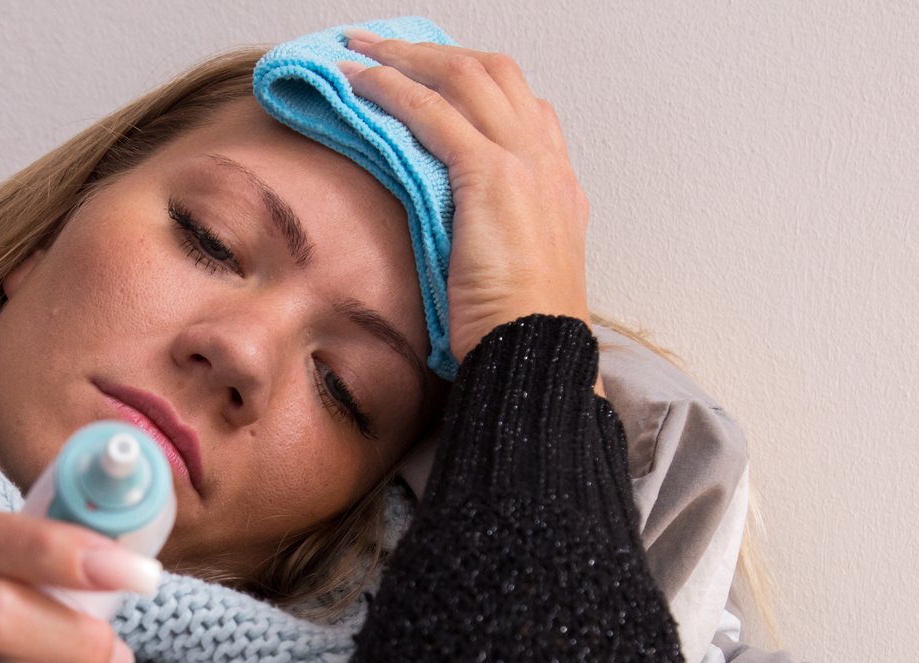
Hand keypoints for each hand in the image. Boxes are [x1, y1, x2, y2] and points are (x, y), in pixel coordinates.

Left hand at [340, 31, 590, 366]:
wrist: (533, 358)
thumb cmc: (515, 336)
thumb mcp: (510, 276)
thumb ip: (490, 241)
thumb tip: (450, 239)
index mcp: (558, 187)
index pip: (523, 109)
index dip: (474, 84)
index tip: (430, 80)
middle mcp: (547, 163)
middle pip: (495, 75)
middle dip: (435, 54)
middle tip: (384, 49)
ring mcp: (525, 164)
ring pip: (463, 78)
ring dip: (405, 57)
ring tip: (359, 52)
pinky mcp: (491, 177)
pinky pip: (433, 112)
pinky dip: (393, 89)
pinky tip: (360, 85)